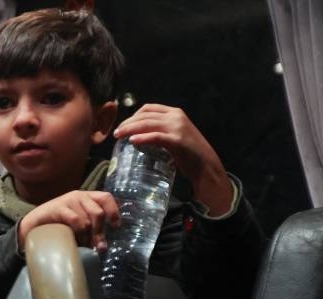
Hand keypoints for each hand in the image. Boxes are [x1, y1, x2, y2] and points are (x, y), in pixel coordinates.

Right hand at [18, 190, 118, 251]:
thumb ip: (91, 226)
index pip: (106, 198)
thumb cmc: (58, 225)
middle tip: (99, 246)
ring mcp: (68, 201)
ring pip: (88, 219)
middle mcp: (79, 196)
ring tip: (84, 246)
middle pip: (99, 212)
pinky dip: (79, 234)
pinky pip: (76, 221)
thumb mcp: (78, 222)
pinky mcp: (58, 208)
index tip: (115, 227)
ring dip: (88, 236)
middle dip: (100, 231)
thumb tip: (104, 244)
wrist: (33, 224)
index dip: (114, 211)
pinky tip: (76, 242)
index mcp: (87, 197)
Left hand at [114, 104, 232, 215]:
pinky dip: (142, 138)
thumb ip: (160, 132)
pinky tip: (132, 141)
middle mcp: (176, 116)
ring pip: (147, 124)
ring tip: (118, 136)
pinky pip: (156, 137)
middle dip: (127, 122)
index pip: (148, 108)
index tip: (123, 125)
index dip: (132, 115)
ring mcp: (178, 127)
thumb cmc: (188, 154)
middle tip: (116, 133)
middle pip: (145, 115)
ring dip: (130, 129)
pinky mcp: (177, 140)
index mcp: (175, 113)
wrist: (206, 166)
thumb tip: (138, 136)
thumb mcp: (174, 137)